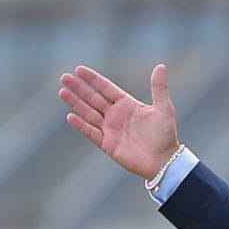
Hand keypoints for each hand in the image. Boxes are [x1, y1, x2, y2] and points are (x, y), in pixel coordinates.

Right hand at [60, 63, 180, 177]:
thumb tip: (160, 66)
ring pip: (89, 113)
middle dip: (79, 88)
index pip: (106, 88)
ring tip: (62, 92)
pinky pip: (91, 133)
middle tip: (64, 77)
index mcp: (127, 105)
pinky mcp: (108, 145)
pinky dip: (81, 125)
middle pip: (93, 99)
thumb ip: (159, 88)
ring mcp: (111, 130)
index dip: (93, 79)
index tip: (79, 69)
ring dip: (76, 103)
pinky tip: (70, 116)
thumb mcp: (164, 109)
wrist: (164, 162)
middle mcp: (116, 116)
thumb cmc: (166, 136)